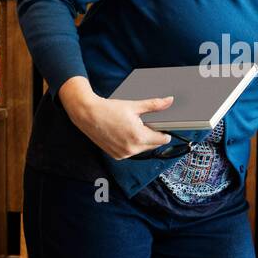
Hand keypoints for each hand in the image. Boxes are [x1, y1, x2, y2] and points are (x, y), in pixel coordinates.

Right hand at [59, 76, 174, 159]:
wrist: (88, 115)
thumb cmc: (109, 109)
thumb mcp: (134, 106)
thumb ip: (154, 105)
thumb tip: (169, 101)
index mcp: (139, 137)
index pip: (162, 140)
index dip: (165, 132)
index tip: (163, 126)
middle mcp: (132, 149)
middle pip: (153, 145)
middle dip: (152, 135)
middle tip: (144, 123)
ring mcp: (124, 154)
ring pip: (142, 149)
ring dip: (142, 140)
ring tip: (131, 127)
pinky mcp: (117, 156)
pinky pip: (131, 152)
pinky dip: (131, 144)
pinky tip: (124, 133)